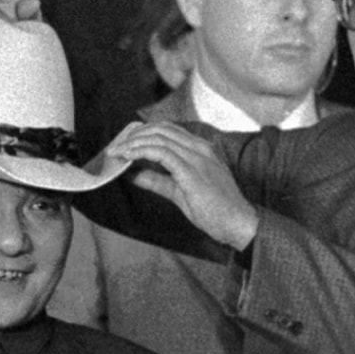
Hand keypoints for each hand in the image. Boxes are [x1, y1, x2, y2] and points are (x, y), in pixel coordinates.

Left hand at [107, 122, 259, 249]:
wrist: (238, 224)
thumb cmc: (214, 210)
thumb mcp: (179, 192)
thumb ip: (157, 180)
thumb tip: (133, 174)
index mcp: (200, 149)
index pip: (167, 130)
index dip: (143, 133)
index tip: (125, 143)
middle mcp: (199, 147)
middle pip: (160, 129)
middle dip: (135, 136)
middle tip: (116, 147)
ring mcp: (197, 157)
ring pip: (159, 138)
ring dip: (134, 144)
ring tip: (117, 152)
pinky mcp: (192, 171)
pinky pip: (161, 153)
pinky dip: (141, 152)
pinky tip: (128, 158)